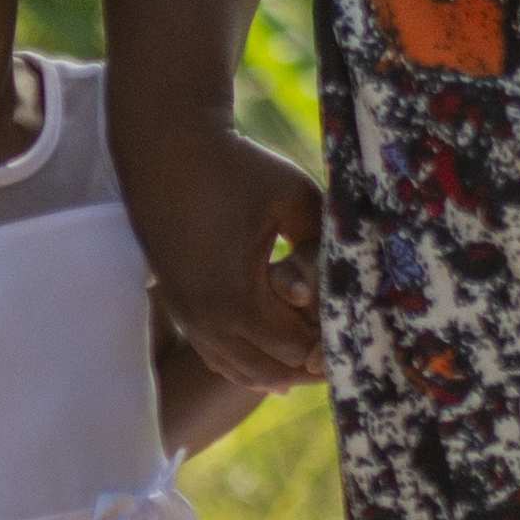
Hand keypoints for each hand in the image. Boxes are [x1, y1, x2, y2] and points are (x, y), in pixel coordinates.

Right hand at [116, 109, 328, 390]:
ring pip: (240, 370)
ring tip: (312, 358)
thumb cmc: (236, 167)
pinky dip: (248, 360)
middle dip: (307, 364)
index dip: (329, 344)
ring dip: (277, 367)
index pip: (296, 351)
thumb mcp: (296, 198)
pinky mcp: (178, 306)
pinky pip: (217, 355)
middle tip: (340, 348)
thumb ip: (327, 244)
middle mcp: (208, 319)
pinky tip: (272, 361)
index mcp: (238, 298)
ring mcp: (188, 316)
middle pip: (270, 372)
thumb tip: (353, 278)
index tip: (353, 328)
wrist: (166, 147)